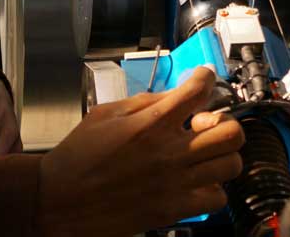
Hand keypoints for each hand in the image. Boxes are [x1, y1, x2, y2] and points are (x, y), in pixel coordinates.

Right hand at [36, 66, 244, 236]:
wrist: (58, 200)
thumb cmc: (77, 157)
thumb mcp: (106, 114)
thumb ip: (145, 102)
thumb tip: (174, 96)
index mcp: (151, 124)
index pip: (199, 90)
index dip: (206, 78)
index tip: (203, 80)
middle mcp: (169, 153)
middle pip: (231, 132)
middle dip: (226, 122)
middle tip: (207, 124)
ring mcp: (175, 183)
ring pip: (231, 164)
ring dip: (223, 154)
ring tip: (204, 153)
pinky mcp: (173, 210)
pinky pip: (216, 198)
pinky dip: (213, 188)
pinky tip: (196, 180)